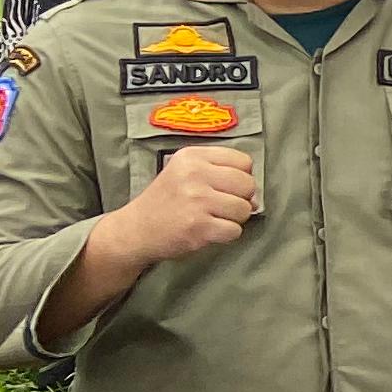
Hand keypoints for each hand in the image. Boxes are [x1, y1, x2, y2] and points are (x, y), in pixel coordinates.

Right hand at [115, 143, 257, 269]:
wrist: (135, 229)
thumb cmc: (167, 200)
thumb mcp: (185, 172)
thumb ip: (220, 172)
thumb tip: (256, 196)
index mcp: (192, 156)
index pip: (244, 161)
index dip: (241, 177)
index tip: (225, 187)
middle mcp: (194, 174)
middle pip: (248, 185)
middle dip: (241, 199)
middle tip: (219, 206)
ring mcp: (196, 200)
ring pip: (244, 209)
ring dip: (234, 218)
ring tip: (211, 218)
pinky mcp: (198, 226)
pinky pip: (235, 230)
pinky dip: (226, 235)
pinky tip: (207, 231)